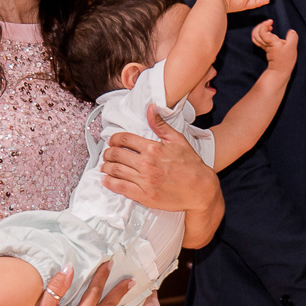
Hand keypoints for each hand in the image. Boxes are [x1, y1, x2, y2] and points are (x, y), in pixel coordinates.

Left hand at [102, 104, 218, 211]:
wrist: (200, 189)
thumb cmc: (191, 165)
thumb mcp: (178, 140)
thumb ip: (161, 125)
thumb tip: (151, 109)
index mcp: (153, 148)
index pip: (125, 139)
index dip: (114, 139)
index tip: (112, 141)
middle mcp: (147, 164)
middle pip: (117, 155)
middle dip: (108, 153)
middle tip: (107, 154)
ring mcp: (145, 181)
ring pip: (116, 171)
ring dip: (106, 167)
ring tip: (104, 166)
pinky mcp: (145, 196)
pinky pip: (121, 188)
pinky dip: (110, 183)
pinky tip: (106, 180)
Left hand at [252, 20, 297, 75]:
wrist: (280, 71)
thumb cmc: (286, 60)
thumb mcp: (292, 47)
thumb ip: (292, 37)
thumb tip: (291, 31)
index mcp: (271, 42)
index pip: (262, 32)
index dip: (264, 24)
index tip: (271, 21)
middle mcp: (266, 44)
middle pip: (255, 33)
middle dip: (260, 26)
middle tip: (269, 23)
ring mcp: (264, 47)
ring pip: (255, 36)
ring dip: (260, 29)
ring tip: (269, 26)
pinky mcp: (266, 49)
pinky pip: (259, 39)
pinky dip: (261, 34)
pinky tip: (269, 32)